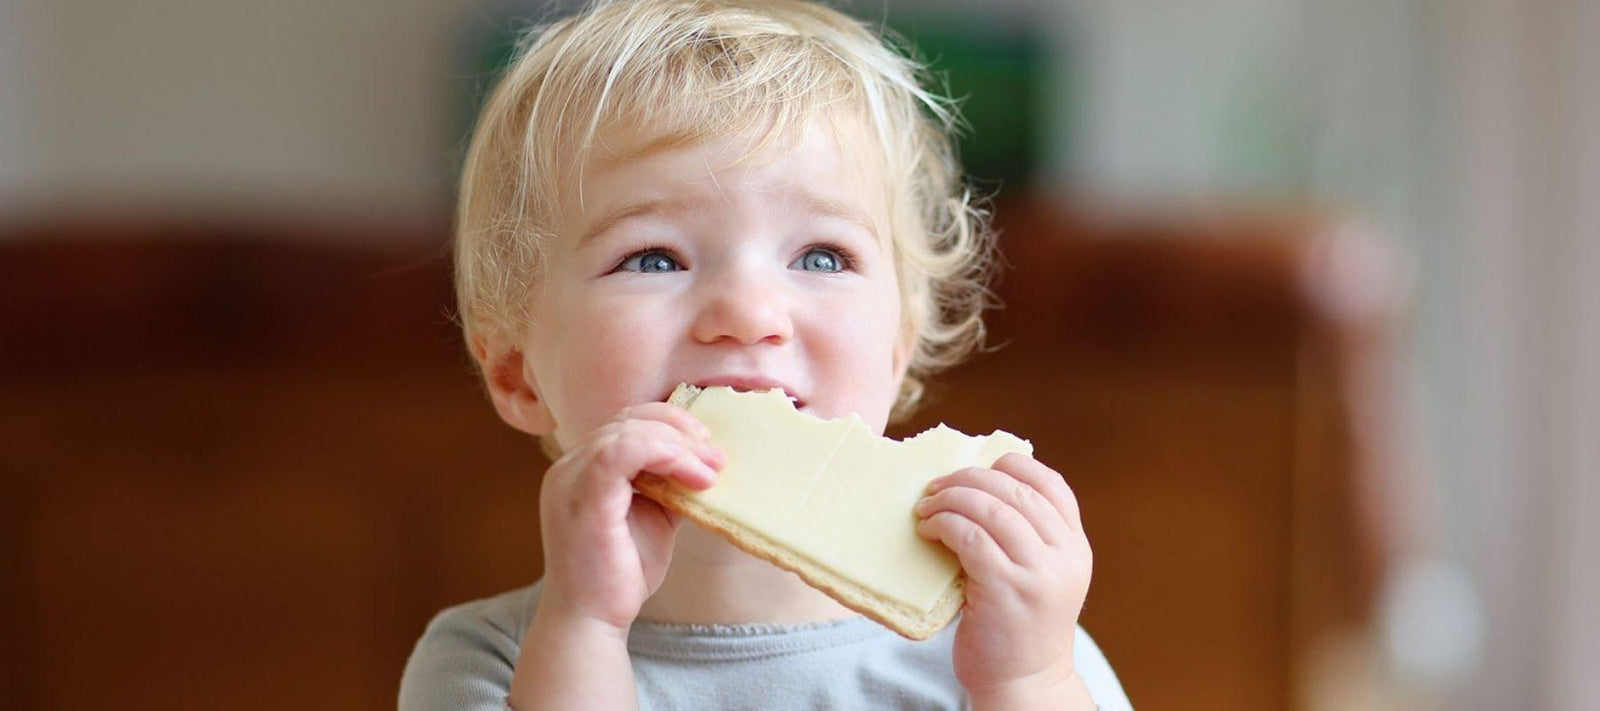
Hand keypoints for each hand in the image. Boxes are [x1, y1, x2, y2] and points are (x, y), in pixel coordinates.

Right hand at [536, 402, 722, 633]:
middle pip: (628, 419)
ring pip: (626, 431)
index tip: (708, 446)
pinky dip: (663, 453)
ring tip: (710, 469)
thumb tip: (707, 461)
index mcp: (583, 468)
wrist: (592, 621)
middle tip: (716, 456)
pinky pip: (618, 452)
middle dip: (680, 430)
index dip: (671, 423)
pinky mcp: (581, 499)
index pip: (626, 422)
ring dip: (678, 445)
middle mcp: (570, 467)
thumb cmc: (620, 573)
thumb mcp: (655, 516)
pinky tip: (692, 475)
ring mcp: (570, 481)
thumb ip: (670, 485)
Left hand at [914, 452, 1092, 704]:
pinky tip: (929, 530)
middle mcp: (1065, 556)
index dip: (1013, 465)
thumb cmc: (1018, 626)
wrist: (1023, 683)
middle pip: (1016, 490)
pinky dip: (945, 525)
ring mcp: (1039, 573)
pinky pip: (971, 538)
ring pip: (991, 508)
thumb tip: (976, 486)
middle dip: (969, 478)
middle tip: (937, 486)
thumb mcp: (1039, 576)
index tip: (979, 469)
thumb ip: (1027, 537)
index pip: (1052, 485)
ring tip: (926, 507)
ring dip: (951, 498)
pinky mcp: (1006, 590)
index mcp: (1076, 547)